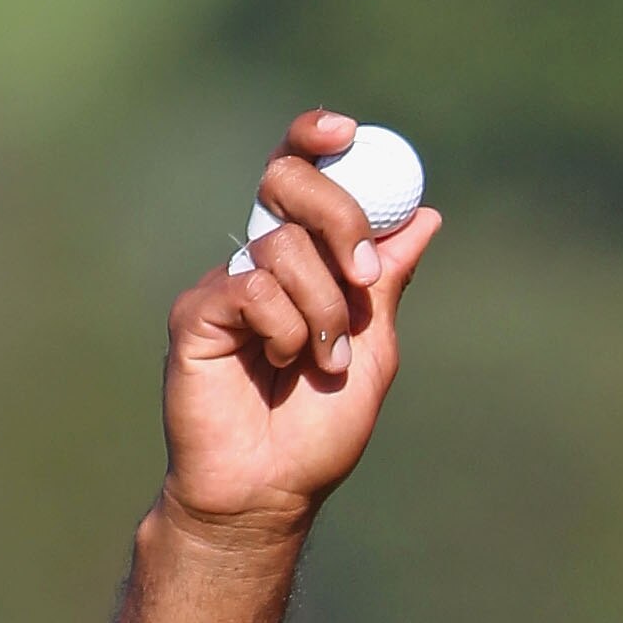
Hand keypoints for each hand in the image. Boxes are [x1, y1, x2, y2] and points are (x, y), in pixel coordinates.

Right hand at [162, 108, 441, 539]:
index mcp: (299, 262)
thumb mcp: (373, 350)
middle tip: (361, 276)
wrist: (272, 489)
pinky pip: (251, 289)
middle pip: (285, 182)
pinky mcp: (196, 313)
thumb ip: (387, 283)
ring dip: (322, 310)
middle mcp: (257, 261)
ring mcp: (224, 285)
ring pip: (281, 247)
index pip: (299, 175)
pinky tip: (283, 364)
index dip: (315, 140)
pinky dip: (285, 329)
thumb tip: (425, 216)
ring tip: (324, 363)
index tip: (348, 132)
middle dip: (336, 218)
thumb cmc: (316, 432)